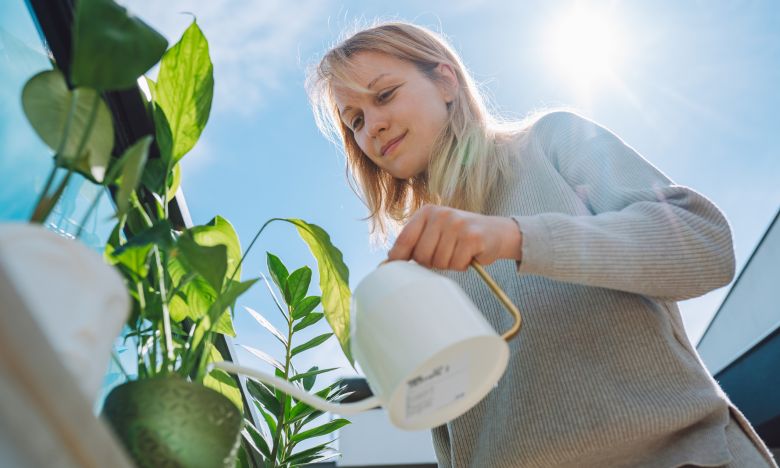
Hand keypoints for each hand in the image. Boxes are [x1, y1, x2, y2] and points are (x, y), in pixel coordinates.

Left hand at [387, 204, 522, 270]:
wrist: (496, 232)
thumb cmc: (461, 236)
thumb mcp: (436, 231)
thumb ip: (416, 241)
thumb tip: (390, 260)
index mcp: (428, 211)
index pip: (404, 239)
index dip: (398, 257)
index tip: (395, 267)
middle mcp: (441, 214)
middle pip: (421, 255)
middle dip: (430, 263)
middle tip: (443, 256)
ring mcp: (457, 224)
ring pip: (439, 262)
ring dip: (448, 264)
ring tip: (458, 253)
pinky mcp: (472, 237)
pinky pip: (456, 263)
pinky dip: (462, 265)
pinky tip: (469, 255)